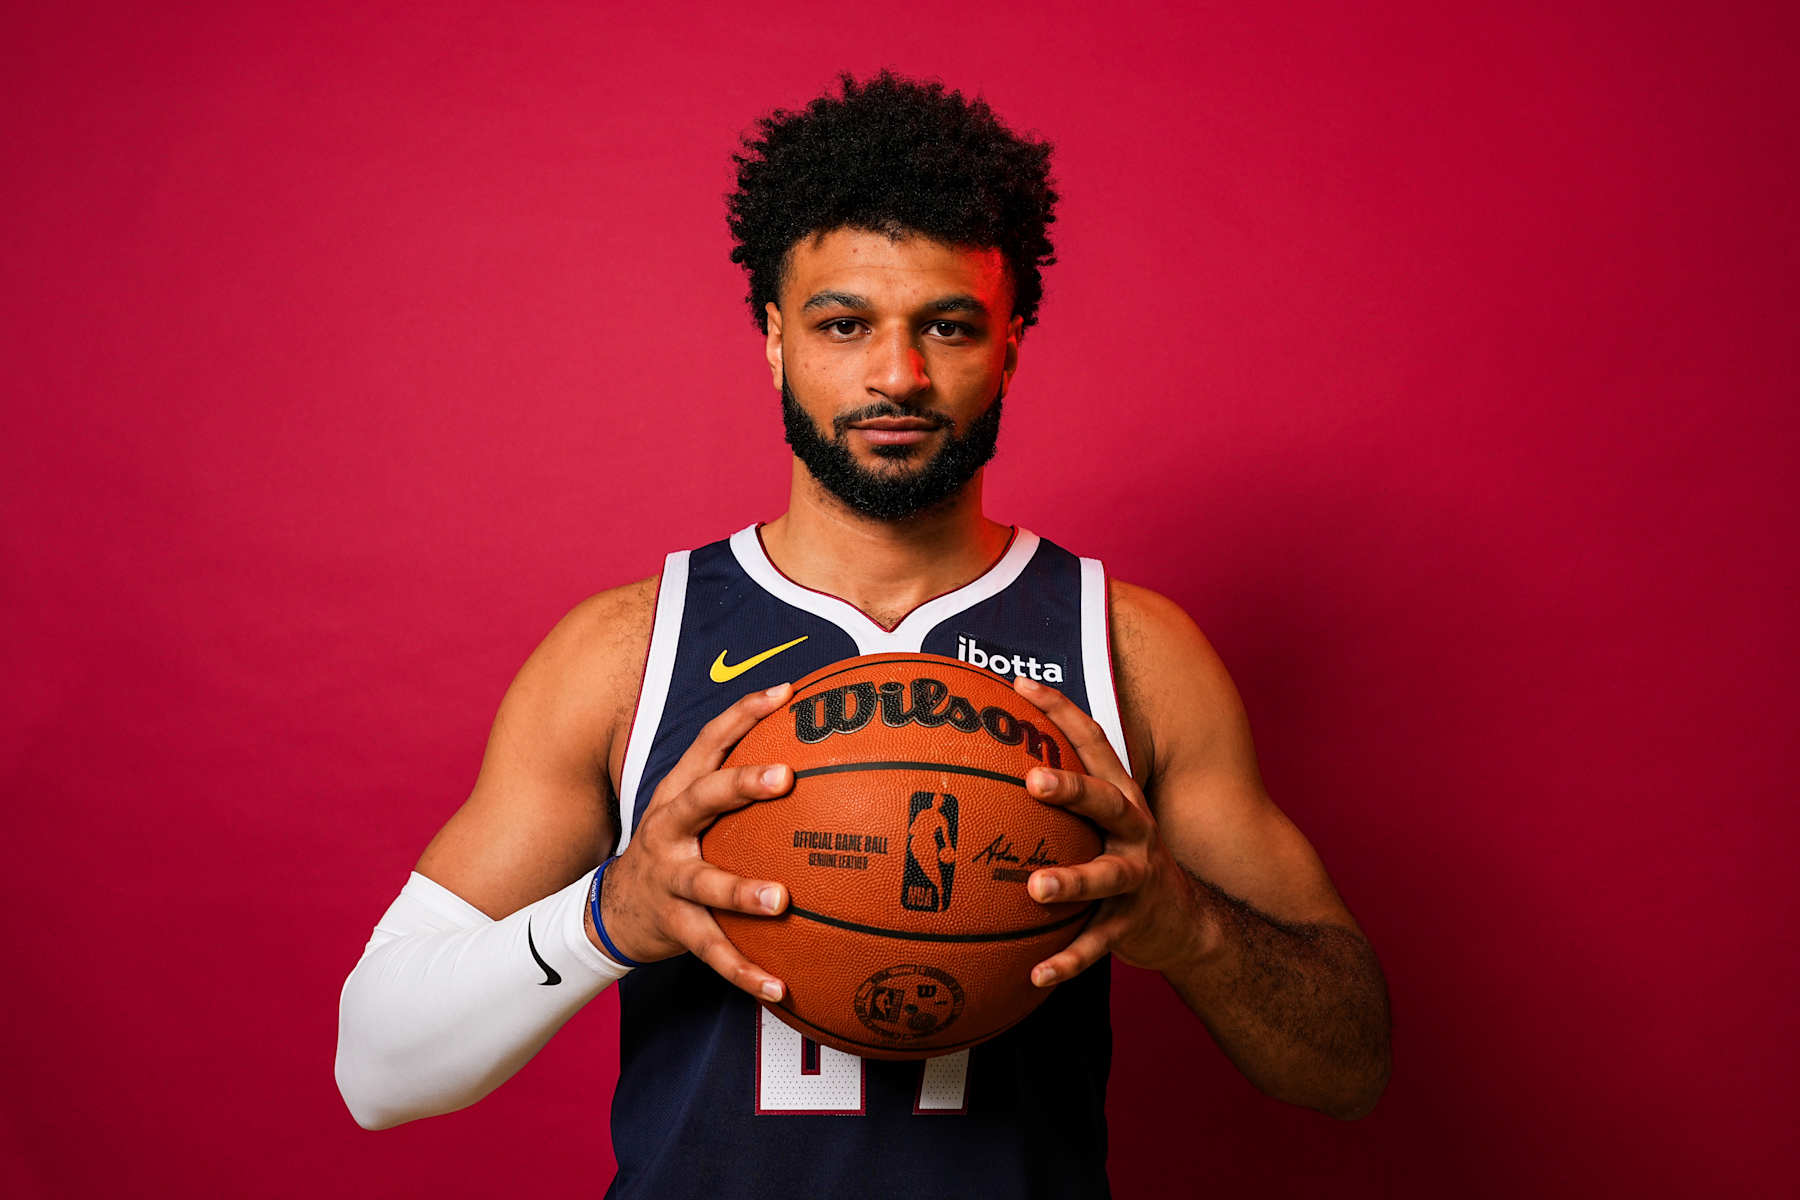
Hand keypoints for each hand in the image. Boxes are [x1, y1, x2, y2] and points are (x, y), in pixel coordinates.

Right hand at [596, 683, 794, 1000]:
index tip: (787, 693)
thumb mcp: (694, 809)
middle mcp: (669, 829)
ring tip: (781, 900)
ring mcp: (669, 879)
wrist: (613, 910)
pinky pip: (713, 952)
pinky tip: (780, 987)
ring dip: (741, 891)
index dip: (744, 714)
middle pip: (702, 798)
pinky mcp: (674, 926)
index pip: (710, 741)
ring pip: (704, 882)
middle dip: (741, 785)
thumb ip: (741, 785)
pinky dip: (745, 971)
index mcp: (680, 793)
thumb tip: (821, 758)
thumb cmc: (677, 848)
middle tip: (785, 777)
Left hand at [1012, 677, 1202, 986]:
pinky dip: (1067, 961)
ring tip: (1035, 887)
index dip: (1060, 711)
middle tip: (1033, 781)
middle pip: (1106, 801)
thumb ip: (1060, 791)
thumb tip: (988, 760)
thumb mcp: (1102, 819)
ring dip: (1071, 881)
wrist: (1185, 922)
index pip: (1092, 743)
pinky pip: (1096, 944)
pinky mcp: (1132, 924)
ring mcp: (1135, 878)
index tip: (1020, 685)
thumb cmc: (1121, 858)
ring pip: (1105, 877)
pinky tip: (1035, 975)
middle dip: (1071, 790)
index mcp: (1120, 796)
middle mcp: (1133, 831)